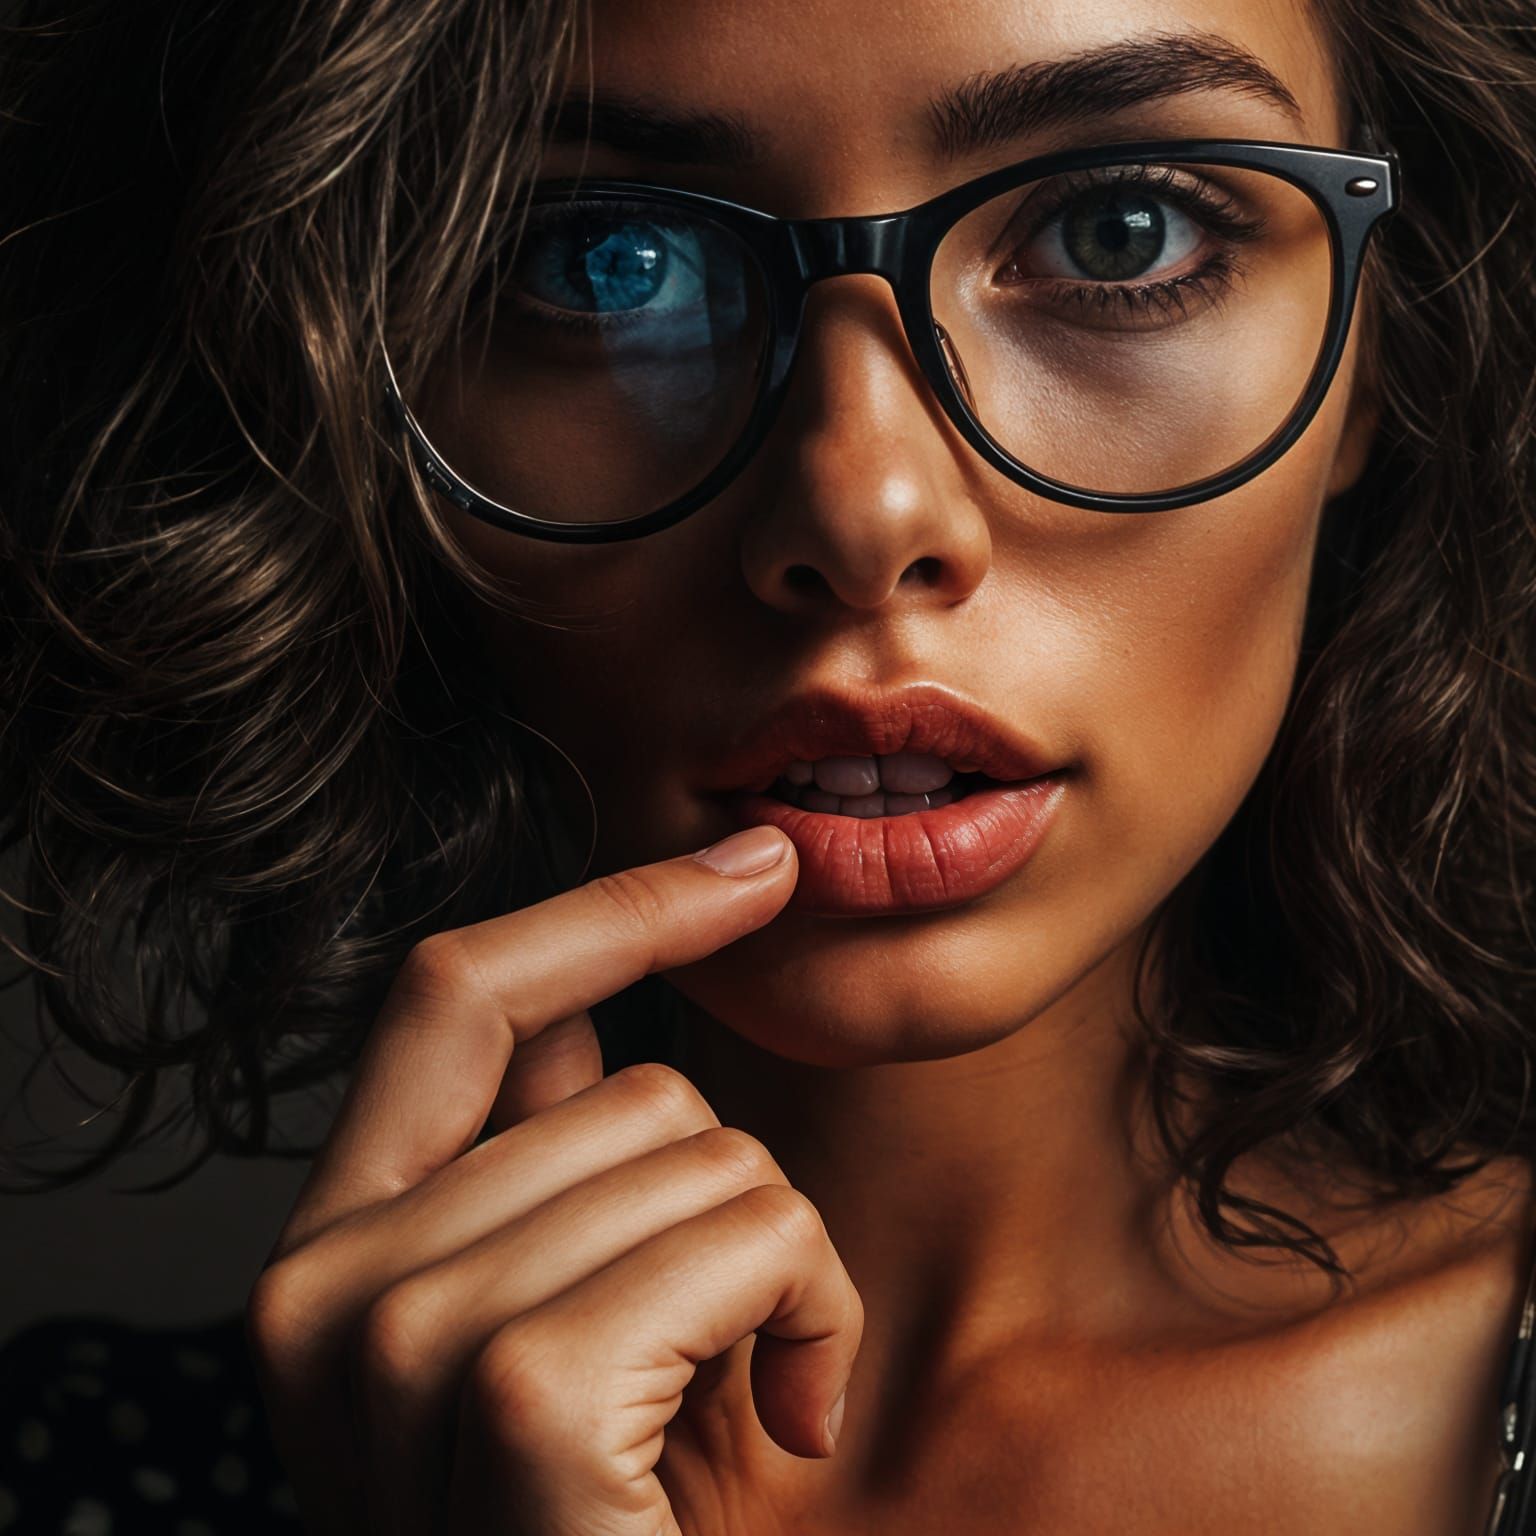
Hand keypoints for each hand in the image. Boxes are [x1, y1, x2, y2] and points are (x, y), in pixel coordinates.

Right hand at [244, 825, 863, 1535]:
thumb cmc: (621, 1535)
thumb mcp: (574, 1334)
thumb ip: (550, 1171)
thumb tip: (606, 988)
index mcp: (335, 1255)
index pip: (455, 995)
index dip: (606, 907)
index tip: (744, 864)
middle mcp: (329, 1288)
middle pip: (627, 1083)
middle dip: (730, 1200)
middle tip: (724, 1363)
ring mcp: (404, 1342)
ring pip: (701, 1149)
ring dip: (780, 1271)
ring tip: (739, 1417)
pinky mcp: (521, 1398)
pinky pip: (742, 1232)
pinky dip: (812, 1318)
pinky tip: (778, 1435)